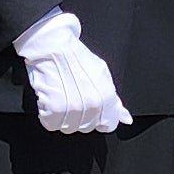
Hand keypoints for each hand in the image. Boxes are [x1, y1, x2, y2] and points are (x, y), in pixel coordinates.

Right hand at [14, 12, 131, 135]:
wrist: (53, 46)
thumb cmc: (76, 57)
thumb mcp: (102, 76)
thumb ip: (115, 102)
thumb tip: (126, 119)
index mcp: (107, 97)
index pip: (108, 124)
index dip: (99, 118)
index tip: (91, 109)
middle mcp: (92, 104)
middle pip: (87, 127)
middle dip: (79, 116)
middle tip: (72, 97)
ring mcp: (73, 108)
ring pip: (68, 128)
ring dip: (62, 117)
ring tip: (60, 97)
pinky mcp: (54, 109)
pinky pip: (51, 124)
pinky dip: (47, 115)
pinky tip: (50, 100)